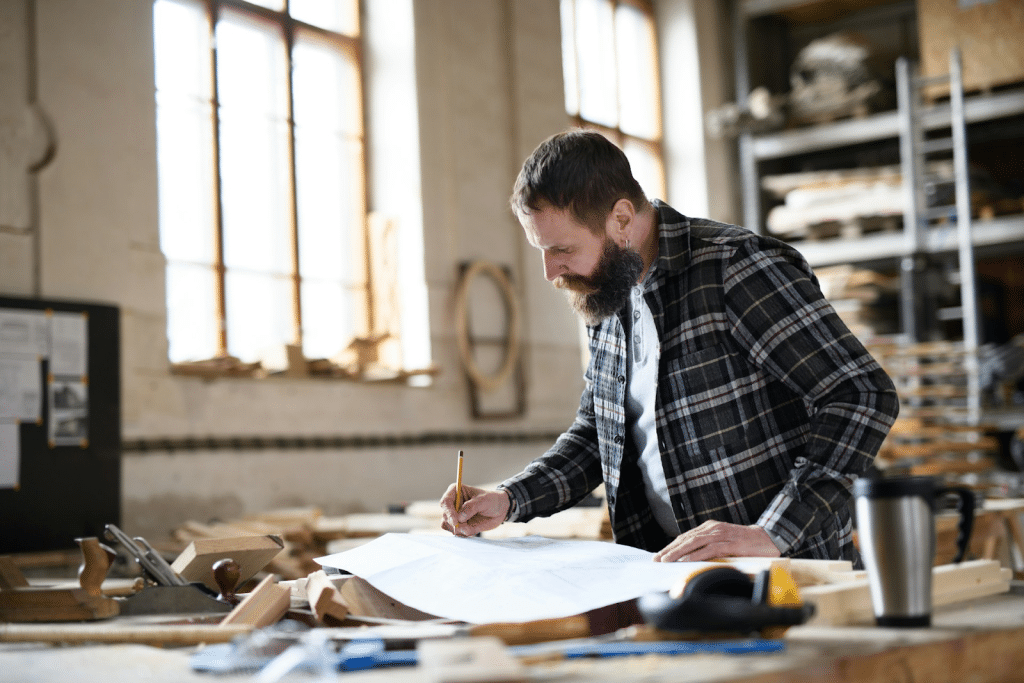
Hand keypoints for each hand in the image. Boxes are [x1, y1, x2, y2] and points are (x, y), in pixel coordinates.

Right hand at [439, 485, 510, 536]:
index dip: (448, 512)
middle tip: (466, 526)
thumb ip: (471, 508)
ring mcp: (455, 515)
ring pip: (447, 525)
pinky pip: (455, 532)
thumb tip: (459, 518)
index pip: (445, 502)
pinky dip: (462, 533)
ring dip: (458, 529)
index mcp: (455, 492)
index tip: (455, 521)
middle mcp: (452, 503)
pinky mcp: (459, 525)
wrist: (500, 510)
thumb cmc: (492, 500)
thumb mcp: (484, 501)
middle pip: (445, 515)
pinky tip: (472, 529)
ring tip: (471, 527)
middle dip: (454, 523)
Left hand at [653, 521, 781, 561]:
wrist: (769, 539)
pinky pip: (710, 549)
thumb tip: (690, 561)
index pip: (685, 537)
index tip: (658, 555)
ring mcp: (721, 534)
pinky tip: (686, 560)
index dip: (671, 546)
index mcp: (709, 527)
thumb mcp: (723, 544)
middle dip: (669, 549)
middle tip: (657, 559)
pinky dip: (696, 555)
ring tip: (666, 560)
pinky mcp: (731, 543)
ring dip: (678, 552)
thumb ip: (708, 548)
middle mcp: (713, 528)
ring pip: (694, 542)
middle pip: (686, 538)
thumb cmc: (745, 544)